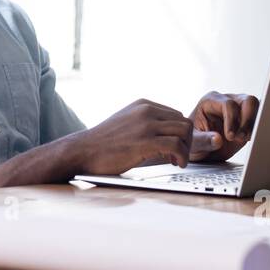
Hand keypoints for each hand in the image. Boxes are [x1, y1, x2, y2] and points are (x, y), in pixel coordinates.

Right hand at [72, 99, 195, 175]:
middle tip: (178, 156)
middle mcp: (146, 111)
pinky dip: (182, 157)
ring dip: (186, 149)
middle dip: (186, 141)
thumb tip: (164, 134)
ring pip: (184, 131)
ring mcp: (146, 125)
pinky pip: (177, 146)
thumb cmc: (102, 143)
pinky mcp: (145, 141)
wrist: (82, 151)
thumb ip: (144, 122)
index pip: (175, 115)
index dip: (179, 134)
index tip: (173, 148)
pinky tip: (176, 164)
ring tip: (177, 161)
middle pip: (184, 122)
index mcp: (143, 105)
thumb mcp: (125, 122)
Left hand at [188, 91, 258, 162]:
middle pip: (248, 101)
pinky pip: (259, 119)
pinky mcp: (248, 120)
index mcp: (211, 101)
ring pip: (257, 108)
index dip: (232, 120)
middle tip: (241, 138)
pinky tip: (251, 139)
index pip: (228, 104)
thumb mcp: (193, 143)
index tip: (230, 136)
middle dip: (247, 120)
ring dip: (254, 124)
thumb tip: (218, 139)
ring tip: (246, 139)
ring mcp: (239, 110)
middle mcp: (227, 101)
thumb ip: (203, 140)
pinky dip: (258, 128)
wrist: (200, 150)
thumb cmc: (192, 142)